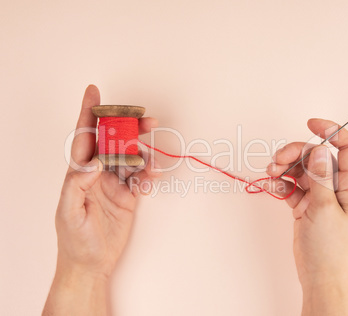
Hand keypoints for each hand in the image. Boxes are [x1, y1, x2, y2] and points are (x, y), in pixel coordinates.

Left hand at [43, 85, 159, 315]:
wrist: (92, 263)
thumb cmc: (75, 240)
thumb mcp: (69, 212)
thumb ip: (78, 183)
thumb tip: (95, 161)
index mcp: (79, 172)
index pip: (84, 137)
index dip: (88, 112)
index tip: (94, 92)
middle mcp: (97, 173)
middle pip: (114, 141)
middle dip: (128, 127)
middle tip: (146, 120)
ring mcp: (114, 183)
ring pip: (131, 157)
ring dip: (144, 151)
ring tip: (153, 154)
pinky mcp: (128, 195)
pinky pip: (141, 177)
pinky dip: (149, 173)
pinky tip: (152, 177)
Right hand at [267, 118, 347, 314]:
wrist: (320, 275)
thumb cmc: (330, 248)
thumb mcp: (325, 209)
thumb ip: (320, 178)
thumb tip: (319, 149)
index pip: (347, 147)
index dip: (332, 131)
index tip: (311, 123)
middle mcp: (334, 186)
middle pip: (314, 156)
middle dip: (294, 153)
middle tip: (277, 161)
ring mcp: (317, 195)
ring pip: (299, 169)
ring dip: (283, 168)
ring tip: (270, 174)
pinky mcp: (303, 204)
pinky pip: (290, 185)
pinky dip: (280, 184)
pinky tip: (273, 188)